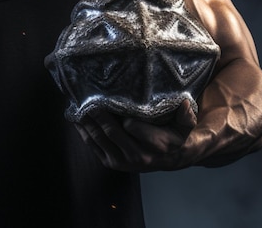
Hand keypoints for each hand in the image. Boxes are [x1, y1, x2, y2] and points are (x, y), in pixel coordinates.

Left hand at [74, 99, 196, 171]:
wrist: (170, 159)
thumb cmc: (174, 135)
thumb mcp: (185, 125)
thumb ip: (186, 115)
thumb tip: (185, 104)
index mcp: (155, 145)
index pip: (131, 126)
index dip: (118, 113)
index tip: (105, 97)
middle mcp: (138, 156)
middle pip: (111, 132)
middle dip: (96, 114)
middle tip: (85, 98)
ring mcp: (123, 162)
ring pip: (99, 139)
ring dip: (86, 123)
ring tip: (76, 106)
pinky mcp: (112, 163)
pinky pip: (94, 147)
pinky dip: (83, 133)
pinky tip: (76, 119)